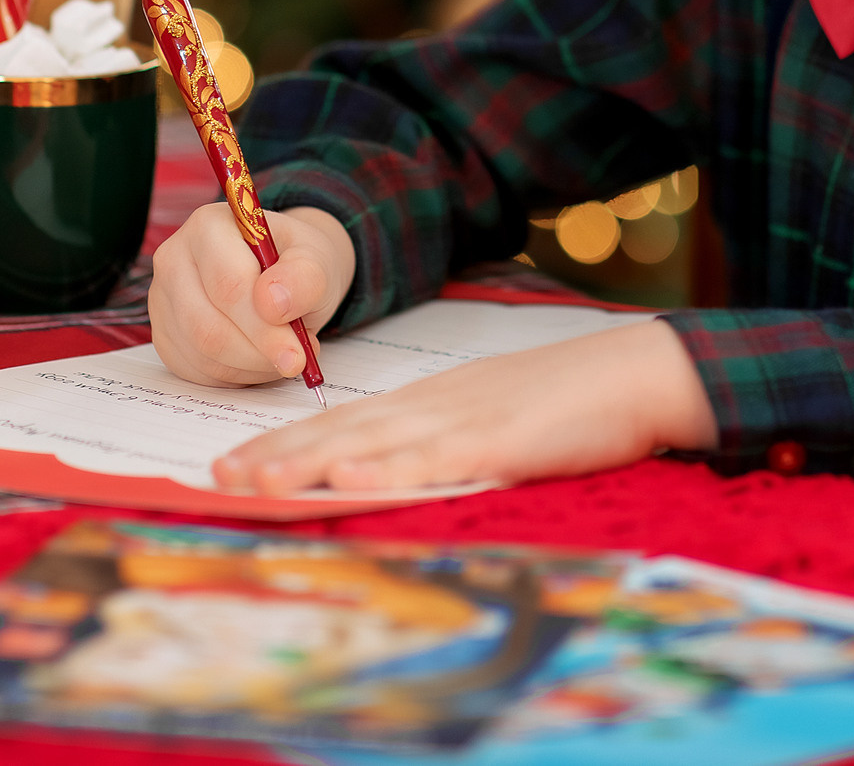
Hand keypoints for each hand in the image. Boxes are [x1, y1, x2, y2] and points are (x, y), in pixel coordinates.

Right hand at [148, 202, 355, 386]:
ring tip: (282, 353)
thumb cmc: (294, 264)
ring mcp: (162, 299)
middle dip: (258, 351)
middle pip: (207, 325)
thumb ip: (303, 277)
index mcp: (209, 226)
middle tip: (295, 360)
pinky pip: (195, 370)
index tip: (298, 352)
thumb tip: (273, 304)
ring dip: (250, 365)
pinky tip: (257, 359)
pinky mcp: (164, 334)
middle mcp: (175, 258)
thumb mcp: (316, 261)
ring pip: (201, 352)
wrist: (282, 276)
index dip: (264, 327)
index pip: (228, 285)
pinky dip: (234, 375)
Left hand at [210, 318, 719, 493]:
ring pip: (373, 444)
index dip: (284, 443)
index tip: (233, 462)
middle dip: (276, 455)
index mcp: (428, 403)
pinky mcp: (502, 441)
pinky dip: (394, 470)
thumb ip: (442, 441)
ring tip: (258, 482)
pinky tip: (355, 481)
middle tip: (217, 478)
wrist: (636, 371)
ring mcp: (464, 421)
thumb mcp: (489, 418)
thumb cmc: (568, 400)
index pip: (341, 424)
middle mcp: (432, 406)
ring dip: (312, 463)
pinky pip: (438, 458)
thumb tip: (390, 468)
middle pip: (339, 432)